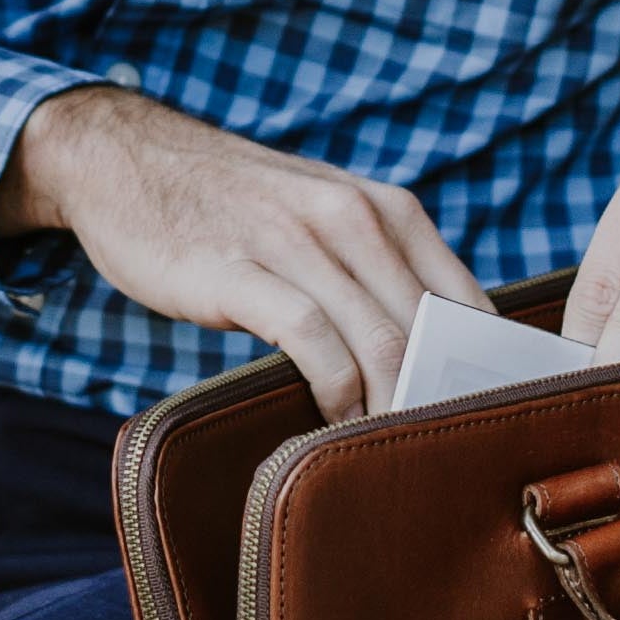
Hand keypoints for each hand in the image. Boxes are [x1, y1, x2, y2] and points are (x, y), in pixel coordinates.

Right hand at [0, 87, 493, 421]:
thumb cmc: (232, 211)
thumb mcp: (322, 223)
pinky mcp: (240, 270)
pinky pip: (311, 337)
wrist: (128, 160)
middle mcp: (354, 218)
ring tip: (396, 453)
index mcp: (388, 211)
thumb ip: (378, 275)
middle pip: (432, 329)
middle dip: (446, 400)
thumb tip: (436, 362)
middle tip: (449, 459)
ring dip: (395, 405)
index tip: (490, 425)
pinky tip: (333, 420)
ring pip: (382, 337)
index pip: (469, 301)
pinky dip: (335, 390)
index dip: (489, 370)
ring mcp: (296, 241)